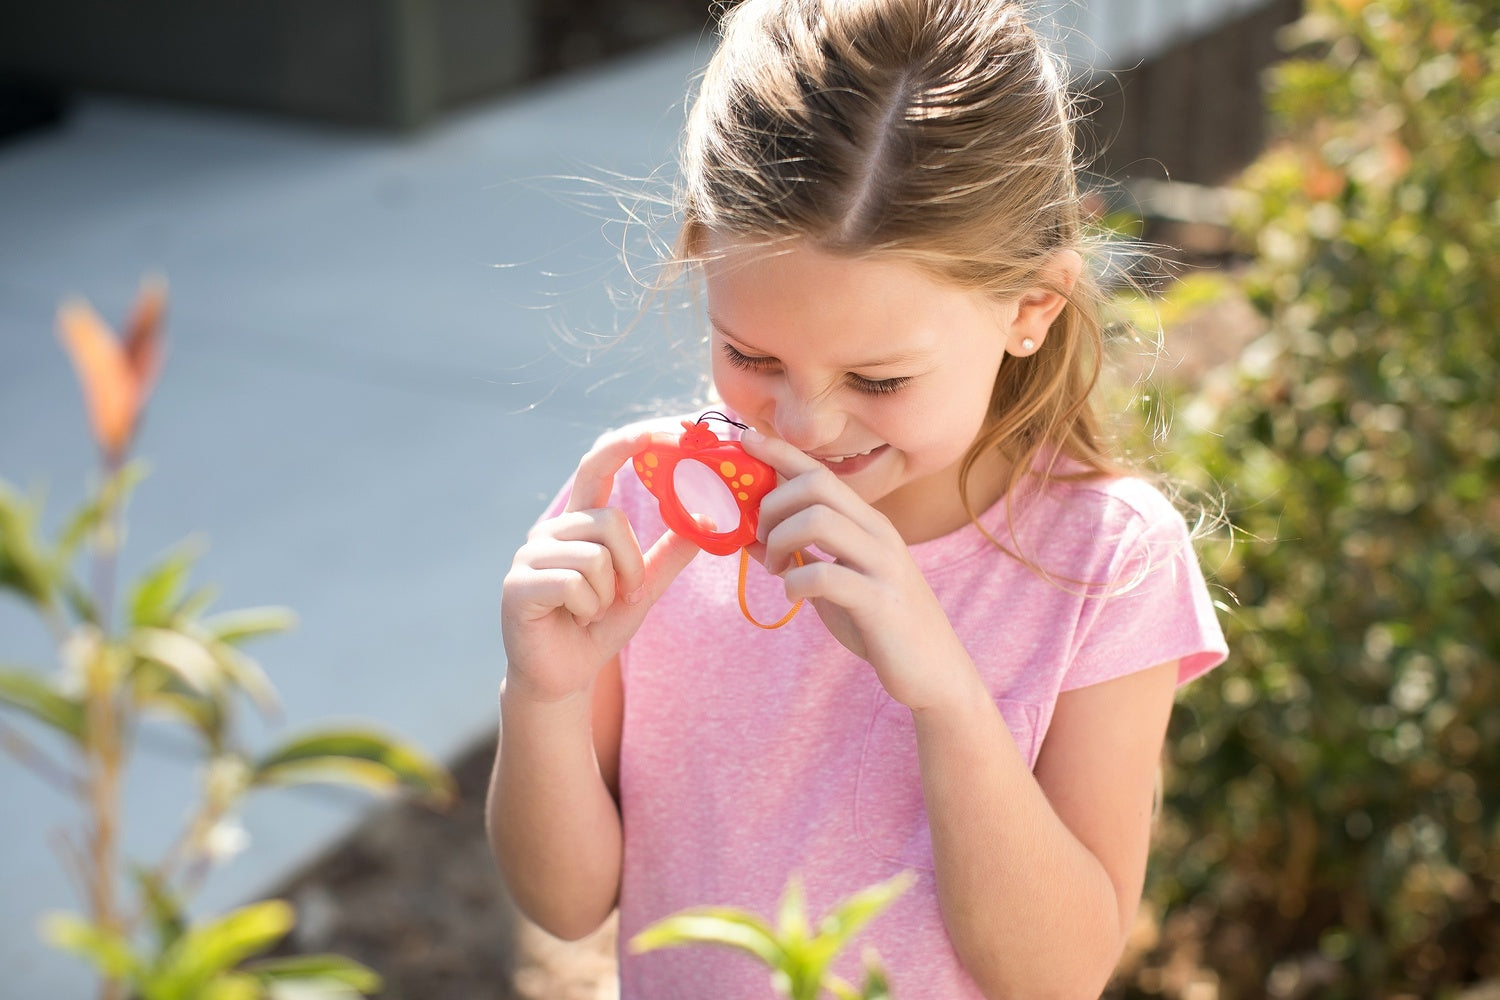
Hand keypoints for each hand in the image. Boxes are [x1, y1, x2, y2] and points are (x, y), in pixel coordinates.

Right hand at [500, 427, 700, 703]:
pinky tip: (576, 619)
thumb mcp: (644, 586)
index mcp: (580, 520)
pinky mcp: (518, 585)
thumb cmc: (598, 626)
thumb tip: (708, 516)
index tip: (675, 428)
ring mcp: (529, 554)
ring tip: (593, 611)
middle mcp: (551, 529)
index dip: (635, 439)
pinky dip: (589, 609)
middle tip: (626, 596)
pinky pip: (575, 584)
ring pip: (596, 555)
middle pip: (608, 519)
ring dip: (610, 593)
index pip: (602, 460)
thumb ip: (670, 551)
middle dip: (630, 565)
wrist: (562, 676)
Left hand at [739, 429, 973, 710]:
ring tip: (774, 568)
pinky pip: (826, 576)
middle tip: (759, 538)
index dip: (779, 452)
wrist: (934, 672)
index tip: (745, 438)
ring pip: (818, 520)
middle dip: (771, 504)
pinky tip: (793, 595)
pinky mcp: (881, 602)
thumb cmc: (881, 625)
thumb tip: (750, 537)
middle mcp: (879, 534)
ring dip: (780, 540)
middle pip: (815, 485)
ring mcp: (883, 566)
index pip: (820, 471)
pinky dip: (795, 582)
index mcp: (868, 524)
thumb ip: (800, 557)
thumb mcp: (836, 584)